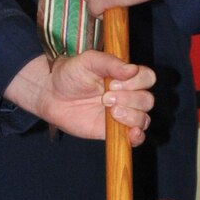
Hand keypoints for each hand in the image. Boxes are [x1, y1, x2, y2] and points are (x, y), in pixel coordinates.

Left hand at [5, 49, 155, 144]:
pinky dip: (138, 137)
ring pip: (143, 118)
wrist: (51, 94)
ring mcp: (123, 114)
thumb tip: (132, 70)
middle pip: (147, 100)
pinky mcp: (115, 131)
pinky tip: (131, 133)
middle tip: (105, 97)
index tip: (113, 82)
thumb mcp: (88, 61)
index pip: (147, 77)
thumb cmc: (71, 73)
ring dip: (130, 115)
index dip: (136, 81)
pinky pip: (136, 138)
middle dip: (128, 98)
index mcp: (125, 76)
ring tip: (110, 111)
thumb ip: (109, 62)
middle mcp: (128, 95)